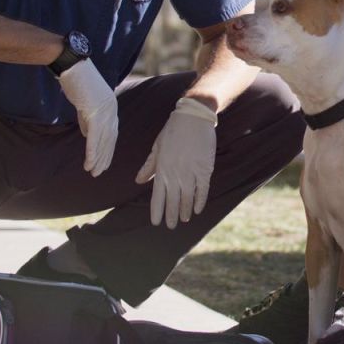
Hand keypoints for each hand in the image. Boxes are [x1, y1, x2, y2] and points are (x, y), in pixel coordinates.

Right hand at [57, 59, 118, 176]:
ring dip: (97, 158)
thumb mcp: (85, 102)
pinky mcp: (95, 111)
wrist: (71, 64)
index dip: (107, 149)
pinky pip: (94, 136)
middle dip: (104, 157)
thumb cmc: (76, 80)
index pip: (111, 133)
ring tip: (92, 172)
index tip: (103, 162)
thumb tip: (87, 134)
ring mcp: (105, 110)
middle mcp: (112, 109)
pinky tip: (89, 162)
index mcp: (111, 106)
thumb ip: (87, 118)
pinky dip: (92, 151)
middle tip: (98, 172)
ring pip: (102, 141)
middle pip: (109, 139)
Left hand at [136, 97, 217, 228]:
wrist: (193, 117)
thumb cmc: (173, 131)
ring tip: (184, 220)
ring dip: (186, 210)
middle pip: (173, 201)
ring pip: (188, 198)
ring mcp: (190, 172)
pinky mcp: (204, 169)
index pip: (158, 196)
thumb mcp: (157, 147)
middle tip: (171, 226)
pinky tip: (198, 209)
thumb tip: (138, 180)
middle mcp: (175, 174)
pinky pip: (202, 189)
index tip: (156, 222)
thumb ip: (149, 166)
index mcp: (161, 169)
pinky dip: (200, 201)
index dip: (157, 211)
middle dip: (172, 215)